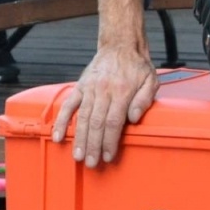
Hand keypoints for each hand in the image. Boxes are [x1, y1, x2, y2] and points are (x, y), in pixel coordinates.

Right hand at [52, 45, 158, 167]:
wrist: (120, 45)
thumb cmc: (137, 66)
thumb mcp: (151, 80)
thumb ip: (144, 100)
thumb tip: (134, 119)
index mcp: (121, 91)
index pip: (113, 122)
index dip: (109, 141)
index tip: (108, 156)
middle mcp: (103, 91)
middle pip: (96, 123)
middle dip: (93, 146)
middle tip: (91, 164)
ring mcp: (89, 89)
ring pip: (82, 117)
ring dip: (79, 139)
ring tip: (77, 156)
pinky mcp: (80, 87)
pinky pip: (68, 105)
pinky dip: (62, 121)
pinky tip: (58, 136)